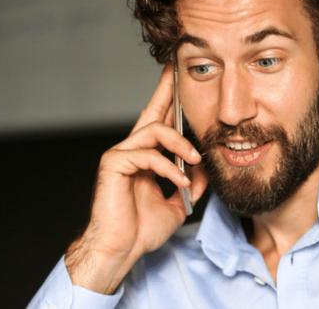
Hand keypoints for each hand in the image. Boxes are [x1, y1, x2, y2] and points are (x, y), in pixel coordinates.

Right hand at [65, 62, 207, 293]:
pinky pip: (147, 155)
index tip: (179, 80)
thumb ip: (190, 184)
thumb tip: (205, 169)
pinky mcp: (113, 163)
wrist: (121, 249)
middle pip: (152, 111)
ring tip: (195, 159)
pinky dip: (168, 168)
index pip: (160, 122)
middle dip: (167, 90)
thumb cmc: (141, 229)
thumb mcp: (176, 204)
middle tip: (179, 70)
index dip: (169, 100)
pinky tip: (180, 182)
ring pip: (154, 131)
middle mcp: (132, 150)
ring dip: (180, 144)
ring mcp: (121, 154)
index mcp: (145, 157)